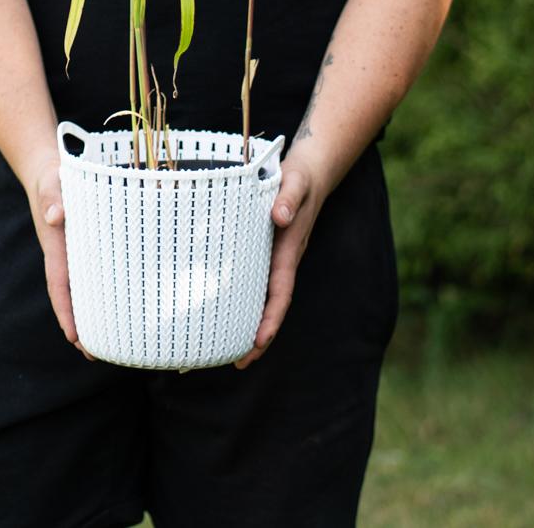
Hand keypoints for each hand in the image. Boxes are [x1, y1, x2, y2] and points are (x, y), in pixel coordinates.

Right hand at [25, 155, 93, 360]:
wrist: (49, 169)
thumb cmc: (53, 177)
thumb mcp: (51, 182)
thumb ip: (52, 196)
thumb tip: (56, 216)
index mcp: (56, 247)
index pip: (60, 286)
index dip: (66, 312)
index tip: (73, 338)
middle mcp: (66, 255)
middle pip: (72, 297)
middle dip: (81, 326)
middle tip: (96, 355)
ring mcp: (75, 252)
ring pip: (84, 288)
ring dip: (93, 314)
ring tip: (112, 342)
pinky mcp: (87, 245)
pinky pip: (95, 272)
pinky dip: (103, 291)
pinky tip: (119, 303)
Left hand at [234, 154, 324, 369]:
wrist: (310, 170)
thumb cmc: (299, 177)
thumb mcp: (295, 182)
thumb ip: (288, 197)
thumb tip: (279, 216)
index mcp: (288, 252)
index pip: (280, 294)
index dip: (270, 319)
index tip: (258, 342)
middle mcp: (282, 260)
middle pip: (270, 306)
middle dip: (257, 336)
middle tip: (237, 364)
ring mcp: (273, 257)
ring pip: (262, 297)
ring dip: (247, 322)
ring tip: (224, 349)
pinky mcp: (264, 249)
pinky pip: (254, 281)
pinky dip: (242, 298)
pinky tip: (223, 307)